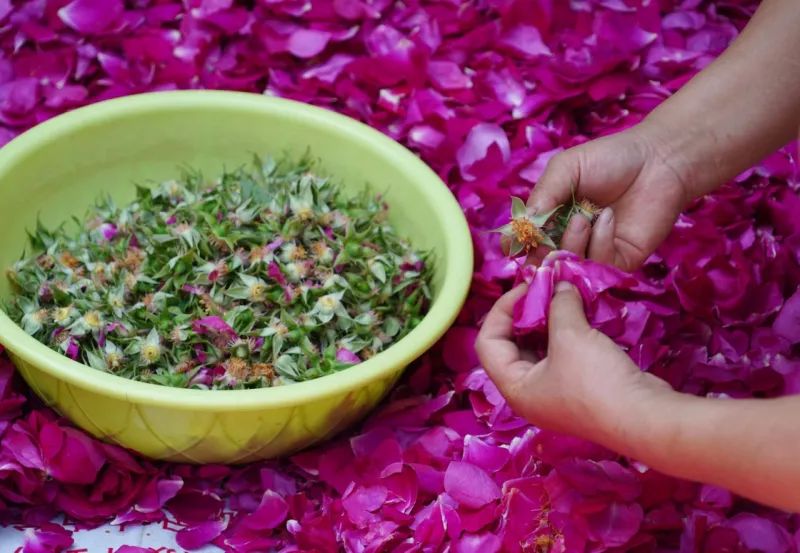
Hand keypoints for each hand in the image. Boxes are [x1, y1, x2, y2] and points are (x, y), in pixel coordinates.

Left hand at [475, 282, 670, 446]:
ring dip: (548, 321)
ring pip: (539, 348)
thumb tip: (559, 284)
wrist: (644, 417)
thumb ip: (559, 305)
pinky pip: (562, 355)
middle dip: (526, 313)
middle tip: (544, 288)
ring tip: (562, 295)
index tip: (526, 288)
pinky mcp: (578, 389)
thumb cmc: (596, 381)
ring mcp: (554, 393)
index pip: (487, 342)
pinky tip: (579, 313)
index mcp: (514, 388)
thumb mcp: (571, 335)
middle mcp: (529, 394)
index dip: (501, 310)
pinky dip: (566, 333)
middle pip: (512, 344)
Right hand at [530, 123, 693, 271]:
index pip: (526, 242)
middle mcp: (569, 240)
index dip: (519, 245)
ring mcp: (594, 253)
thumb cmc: (611, 158)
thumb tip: (523, 223)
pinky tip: (608, 218)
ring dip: (571, 246)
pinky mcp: (620, 262)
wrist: (659, 160)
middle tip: (544, 240)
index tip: (516, 240)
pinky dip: (599, 244)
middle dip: (541, 254)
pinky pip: (599, 266)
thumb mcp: (567, 168)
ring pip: (570, 269)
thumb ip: (544, 193)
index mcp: (551, 219)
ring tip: (583, 219)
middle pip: (543, 263)